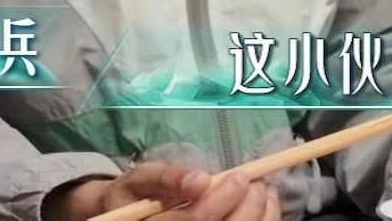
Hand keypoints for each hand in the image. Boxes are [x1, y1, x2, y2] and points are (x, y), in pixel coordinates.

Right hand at [48, 163, 276, 220]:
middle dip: (249, 207)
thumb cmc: (134, 194)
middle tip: (258, 183)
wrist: (126, 216)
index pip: (199, 219)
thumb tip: (200, 179)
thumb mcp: (142, 179)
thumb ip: (167, 178)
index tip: (240, 176)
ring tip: (265, 192)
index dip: (223, 198)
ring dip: (262, 215)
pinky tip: (265, 206)